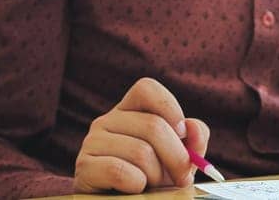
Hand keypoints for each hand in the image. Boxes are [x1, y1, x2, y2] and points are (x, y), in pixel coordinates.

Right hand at [72, 77, 209, 193]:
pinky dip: (136, 185)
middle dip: (176, 158)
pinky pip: (120, 171)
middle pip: (153, 126)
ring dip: (156, 177)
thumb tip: (194, 127)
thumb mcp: (177, 158)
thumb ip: (192, 141)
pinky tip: (134, 190)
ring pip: (140, 152)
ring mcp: (92, 142)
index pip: (147, 89)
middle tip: (180, 178)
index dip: (170, 108)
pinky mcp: (84, 167)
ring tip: (151, 185)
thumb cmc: (153, 180)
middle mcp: (106, 121)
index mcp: (128, 112)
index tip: (183, 134)